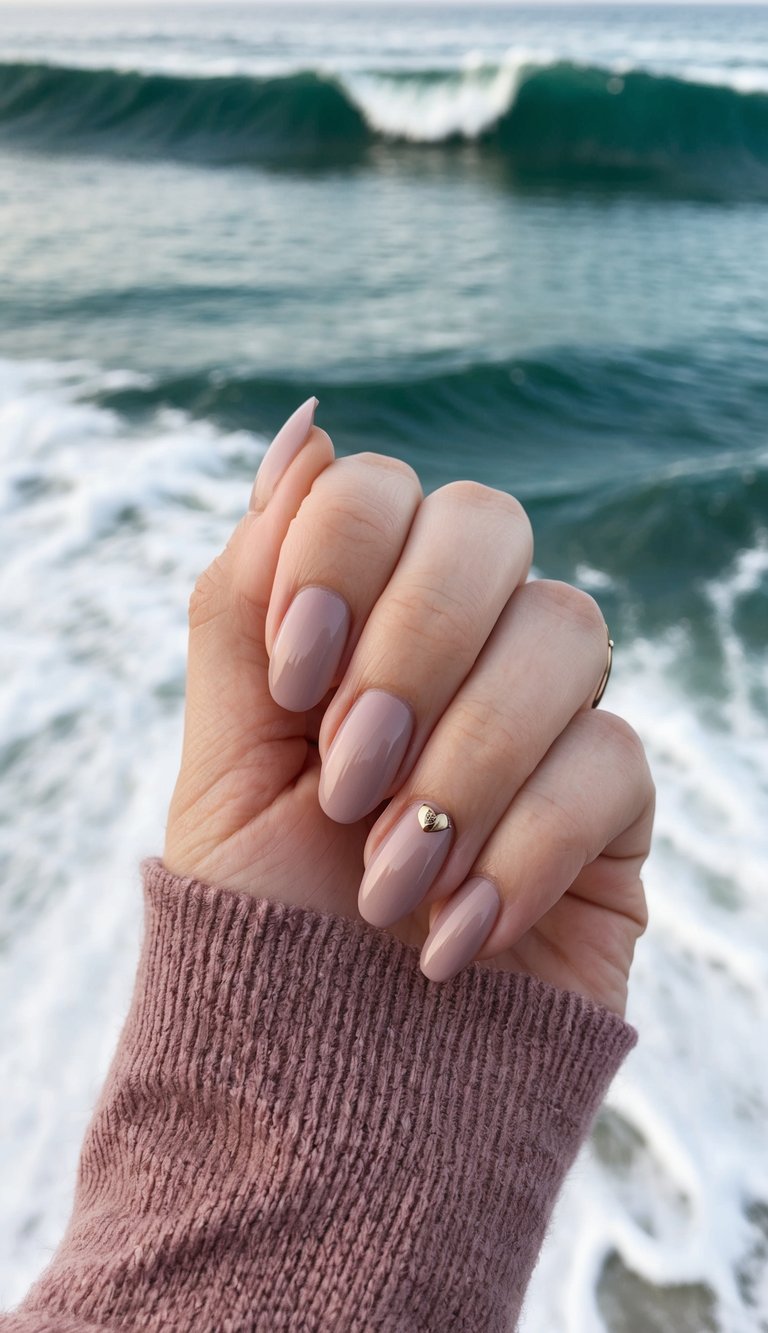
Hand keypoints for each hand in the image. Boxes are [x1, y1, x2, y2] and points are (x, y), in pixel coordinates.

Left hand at [164, 401, 653, 1014]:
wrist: (332, 1086)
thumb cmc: (267, 922)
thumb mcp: (223, 759)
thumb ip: (247, 596)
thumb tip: (304, 428)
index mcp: (359, 621)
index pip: (382, 489)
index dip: (340, 553)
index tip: (294, 675)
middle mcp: (458, 651)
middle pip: (489, 525)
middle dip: (413, 646)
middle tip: (348, 777)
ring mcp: (544, 719)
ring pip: (566, 630)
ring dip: (463, 761)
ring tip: (389, 884)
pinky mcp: (610, 806)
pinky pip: (613, 759)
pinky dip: (523, 848)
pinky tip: (457, 938)